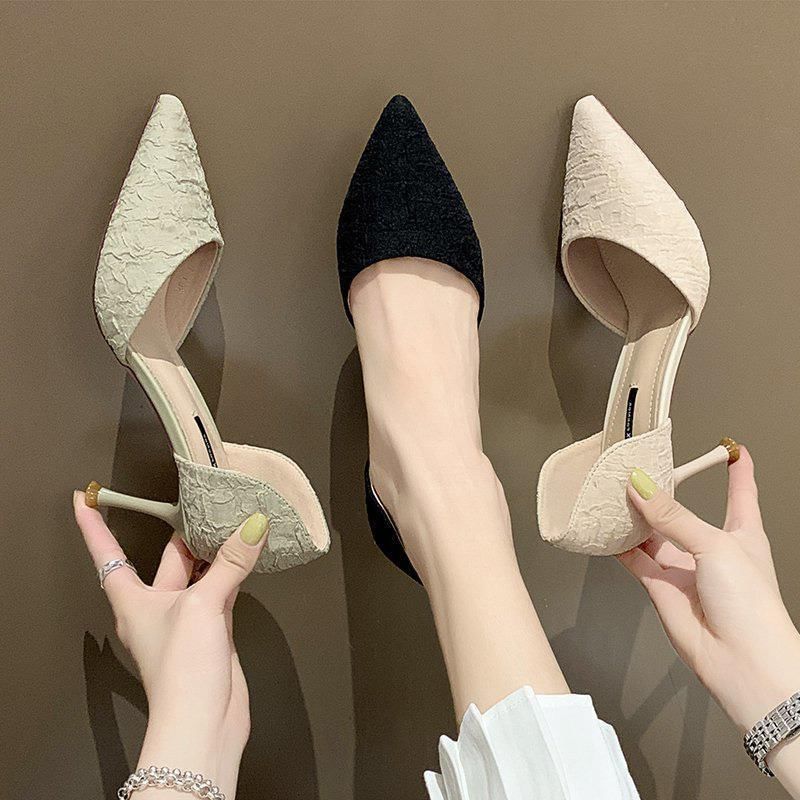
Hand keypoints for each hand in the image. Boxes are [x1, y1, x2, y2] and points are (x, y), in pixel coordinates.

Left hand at [74, 492, 269, 798]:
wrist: (203, 722)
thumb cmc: (181, 670)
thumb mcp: (202, 604)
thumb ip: (230, 562)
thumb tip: (252, 526)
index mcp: (134, 600)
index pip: (107, 554)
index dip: (94, 526)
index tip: (85, 498)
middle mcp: (157, 606)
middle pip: (167, 558)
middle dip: (182, 530)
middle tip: (198, 498)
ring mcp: (187, 619)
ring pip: (199, 572)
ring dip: (214, 549)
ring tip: (231, 518)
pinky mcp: (213, 630)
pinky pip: (222, 589)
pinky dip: (234, 570)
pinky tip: (248, 554)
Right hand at [618, 447, 799, 788]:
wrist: (742, 662)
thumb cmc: (751, 606)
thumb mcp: (715, 545)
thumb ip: (673, 516)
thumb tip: (642, 486)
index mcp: (741, 532)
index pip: (740, 491)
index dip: (735, 467)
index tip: (729, 446)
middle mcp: (711, 547)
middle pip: (682, 508)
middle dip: (662, 489)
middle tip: (637, 465)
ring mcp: (685, 567)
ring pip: (653, 531)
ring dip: (634, 514)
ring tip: (611, 491)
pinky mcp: (661, 587)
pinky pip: (635, 558)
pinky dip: (618, 544)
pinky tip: (604, 529)